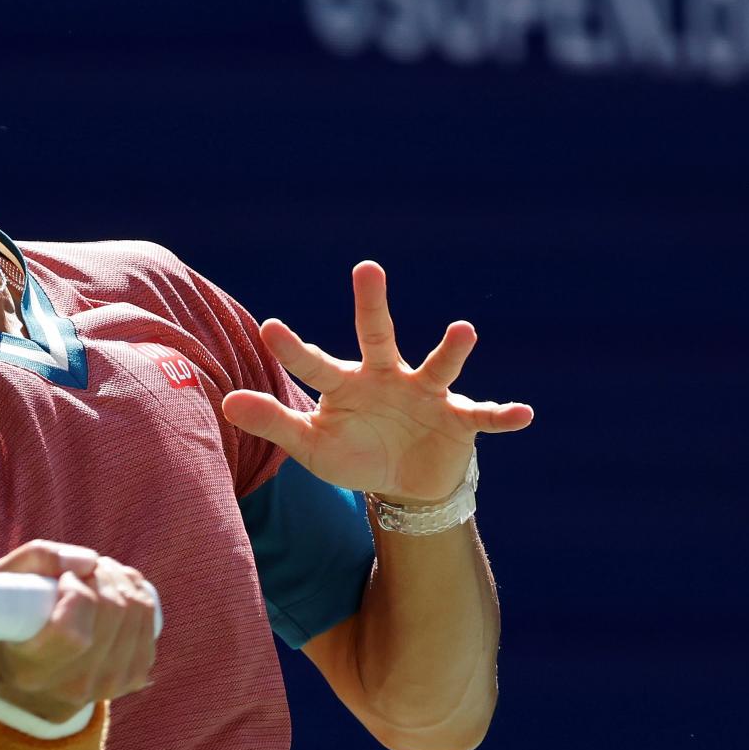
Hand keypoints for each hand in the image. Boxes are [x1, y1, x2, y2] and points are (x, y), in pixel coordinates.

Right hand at [0, 540, 157, 724]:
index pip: (73, 634)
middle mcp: (73, 686)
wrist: (27, 682)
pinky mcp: (133, 678)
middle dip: (102, 574)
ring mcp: (108, 686)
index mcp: (32, 670)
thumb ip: (36, 559)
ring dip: (121, 579)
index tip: (64, 580)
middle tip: (84, 568)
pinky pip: (149, 622)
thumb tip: (90, 560)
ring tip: (99, 575)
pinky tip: (117, 590)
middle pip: (112, 612)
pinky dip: (138, 594)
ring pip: (137, 611)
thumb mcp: (0, 586)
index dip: (77, 593)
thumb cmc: (8, 622)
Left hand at [219, 262, 533, 503]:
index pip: (314, 363)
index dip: (292, 348)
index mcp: (347, 383)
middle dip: (371, 304)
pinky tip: (524, 413)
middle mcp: (387, 377)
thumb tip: (225, 402)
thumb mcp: (311, 446)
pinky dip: (503, 415)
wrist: (406, 481)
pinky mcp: (459, 420)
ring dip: (451, 350)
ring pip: (437, 366)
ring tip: (463, 330)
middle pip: (376, 335)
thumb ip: (273, 422)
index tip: (268, 327)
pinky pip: (483, 415)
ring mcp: (426, 395)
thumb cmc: (354, 453)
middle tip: (366, 268)